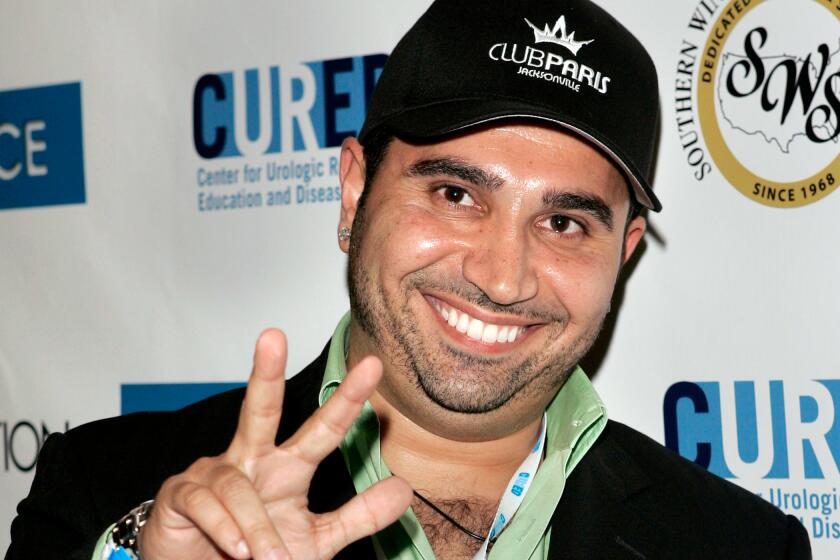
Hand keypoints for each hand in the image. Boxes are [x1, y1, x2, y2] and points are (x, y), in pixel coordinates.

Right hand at [138, 329, 412, 559]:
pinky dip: (227, 529)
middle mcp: (251, 460)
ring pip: (239, 487)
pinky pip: (208, 505)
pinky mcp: (181, 495)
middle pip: (260, 410)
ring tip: (270, 559)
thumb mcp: (317, 539)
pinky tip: (238, 549)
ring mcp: (213, 473)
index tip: (373, 366)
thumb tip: (404, 489)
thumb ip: (358, 516)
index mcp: (288, 467)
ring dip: (258, 528)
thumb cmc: (261, 555)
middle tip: (273, 335)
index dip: (347, 400)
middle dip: (265, 372)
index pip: (323, 430)